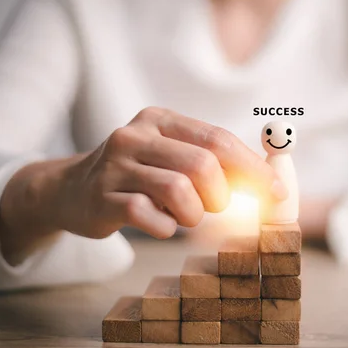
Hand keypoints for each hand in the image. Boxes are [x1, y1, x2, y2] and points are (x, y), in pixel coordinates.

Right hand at [0, 107, 286, 262]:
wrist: (69, 189)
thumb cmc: (137, 175)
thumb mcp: (172, 155)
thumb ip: (215, 159)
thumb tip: (272, 173)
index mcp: (161, 119)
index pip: (218, 140)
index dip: (253, 169)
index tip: (277, 193)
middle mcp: (136, 135)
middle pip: (203, 164)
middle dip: (220, 195)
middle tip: (213, 207)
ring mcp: (115, 165)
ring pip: (179, 190)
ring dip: (193, 214)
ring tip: (183, 216)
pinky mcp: (101, 197)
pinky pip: (149, 217)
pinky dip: (165, 227)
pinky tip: (159, 223)